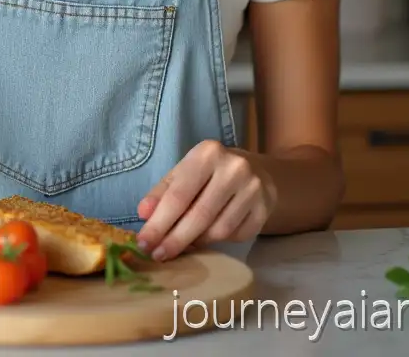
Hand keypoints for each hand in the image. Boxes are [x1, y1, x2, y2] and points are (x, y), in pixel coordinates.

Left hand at [135, 140, 274, 260]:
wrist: (257, 172)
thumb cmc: (210, 174)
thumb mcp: (183, 174)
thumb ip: (162, 193)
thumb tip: (143, 213)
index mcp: (207, 153)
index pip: (179, 194)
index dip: (160, 222)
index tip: (144, 243)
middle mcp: (233, 168)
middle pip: (199, 215)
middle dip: (175, 239)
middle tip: (158, 255)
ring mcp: (253, 189)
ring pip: (218, 230)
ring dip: (196, 242)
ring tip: (183, 244)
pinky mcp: (264, 209)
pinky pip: (235, 236)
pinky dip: (218, 241)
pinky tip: (208, 237)